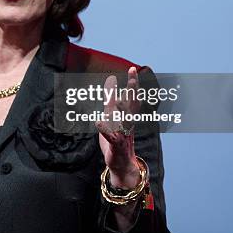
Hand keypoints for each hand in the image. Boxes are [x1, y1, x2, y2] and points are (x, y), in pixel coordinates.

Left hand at [95, 67, 140, 187]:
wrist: (122, 163)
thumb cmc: (116, 136)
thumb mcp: (112, 114)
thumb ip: (111, 98)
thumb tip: (111, 80)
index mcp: (127, 115)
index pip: (132, 97)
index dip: (133, 84)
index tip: (133, 69)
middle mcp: (127, 122)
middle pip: (131, 105)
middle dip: (132, 92)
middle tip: (133, 78)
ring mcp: (123, 133)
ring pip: (124, 120)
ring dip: (122, 110)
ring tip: (119, 98)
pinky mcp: (115, 143)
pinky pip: (110, 136)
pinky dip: (104, 129)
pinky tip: (98, 121)